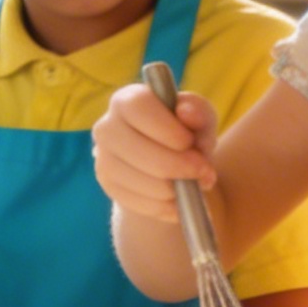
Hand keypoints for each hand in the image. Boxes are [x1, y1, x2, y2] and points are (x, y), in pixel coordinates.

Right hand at [92, 84, 217, 224]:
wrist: (169, 164)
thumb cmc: (185, 133)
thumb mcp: (199, 119)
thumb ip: (198, 111)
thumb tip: (185, 111)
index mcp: (127, 100)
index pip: (139, 108)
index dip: (167, 129)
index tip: (189, 142)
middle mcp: (107, 127)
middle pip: (137, 149)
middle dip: (177, 165)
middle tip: (204, 171)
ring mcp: (103, 159)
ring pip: (139, 180)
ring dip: (174, 189)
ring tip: (195, 186)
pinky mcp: (108, 186)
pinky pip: (137, 203)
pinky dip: (164, 206)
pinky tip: (180, 201)